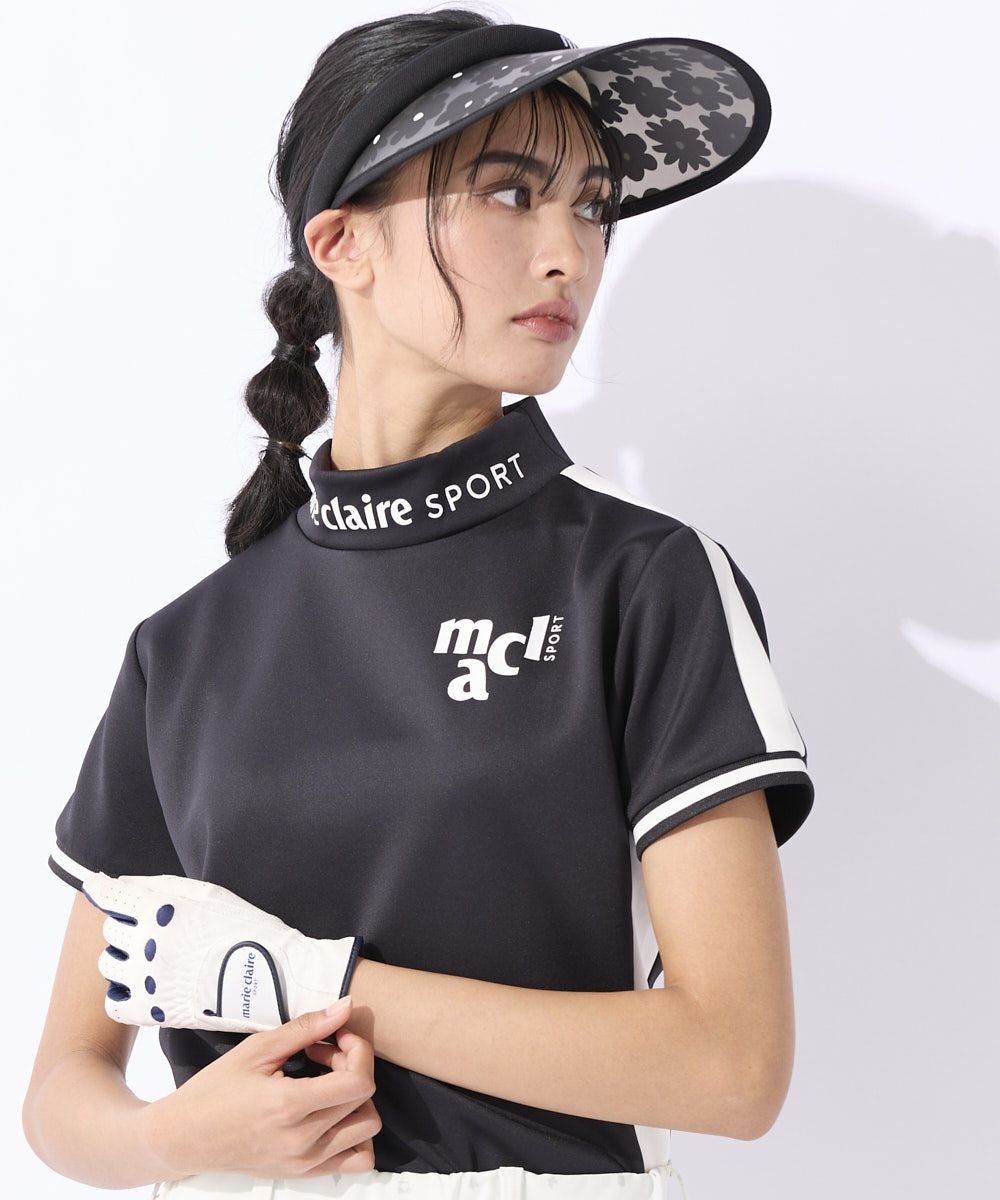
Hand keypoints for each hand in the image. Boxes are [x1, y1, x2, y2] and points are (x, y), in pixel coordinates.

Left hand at [82, 871, 363, 1035]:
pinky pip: (116, 1003)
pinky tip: (140, 985)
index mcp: (164, 910)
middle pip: (110, 931)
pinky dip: (122, 993)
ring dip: (121, 958)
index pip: (113, 896)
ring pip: (108, 966)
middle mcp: (151, 944)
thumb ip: (163, 885)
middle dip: (122, 925)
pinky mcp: (157, 1011)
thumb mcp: (209, 893)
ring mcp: (151, 980)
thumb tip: (123, 882)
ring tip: (145, 958)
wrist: (275, 977)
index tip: (97, 886)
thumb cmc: (247, 927)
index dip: (101, 888)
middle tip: (143, 927)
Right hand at [142, 998, 381, 1178]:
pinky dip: (355, 1133)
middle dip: (354, 1067)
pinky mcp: (302, 1173)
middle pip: (365, 1102)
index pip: (359, 1082)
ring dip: (358, 1101)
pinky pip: (354, 1159)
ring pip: (367, 1132)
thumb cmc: (214, 1090)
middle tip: (324, 1054)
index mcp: (288, 1106)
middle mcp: (301, 1141)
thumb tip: (346, 1007)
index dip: (359, 1051)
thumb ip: (306, 1027)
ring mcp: (303, 1162)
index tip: (337, 1037)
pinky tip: (331, 1112)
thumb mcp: (257, 1049)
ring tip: (328, 1083)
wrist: (183, 1137)